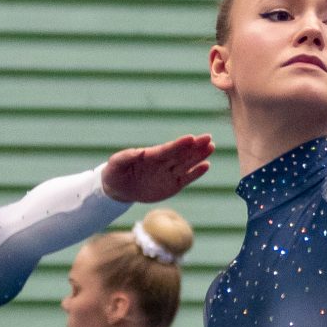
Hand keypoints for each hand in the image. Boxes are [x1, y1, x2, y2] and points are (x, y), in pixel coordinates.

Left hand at [101, 136, 215, 203]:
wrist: (119, 189)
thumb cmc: (115, 173)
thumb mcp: (115, 165)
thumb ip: (125, 157)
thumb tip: (138, 152)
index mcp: (151, 156)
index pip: (167, 149)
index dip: (179, 144)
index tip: (191, 138)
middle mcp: (163, 162)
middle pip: (182, 153)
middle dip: (195, 146)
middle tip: (208, 138)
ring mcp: (169, 173)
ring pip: (187, 163)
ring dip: (199, 156)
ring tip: (211, 147)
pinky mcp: (173, 185)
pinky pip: (187, 178)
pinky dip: (196, 173)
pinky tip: (206, 165)